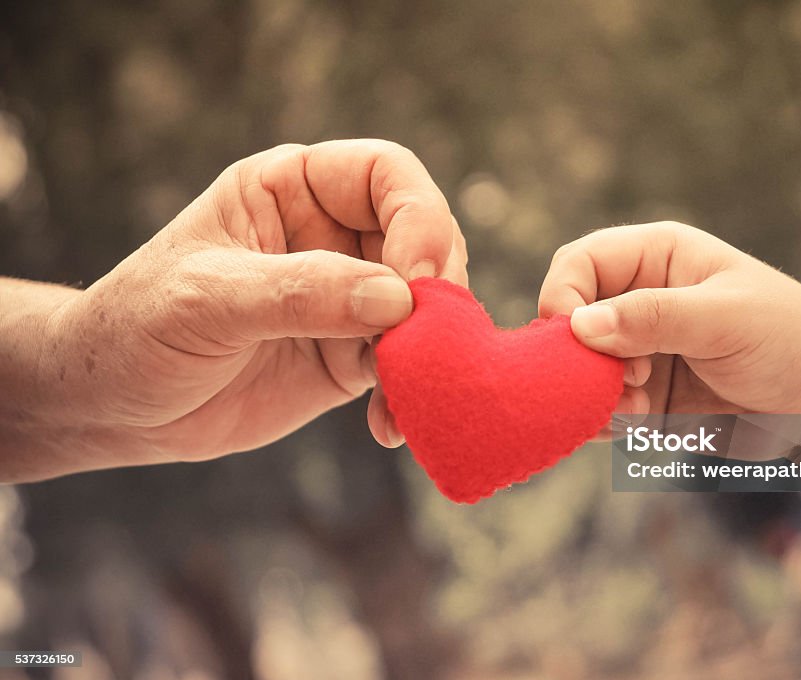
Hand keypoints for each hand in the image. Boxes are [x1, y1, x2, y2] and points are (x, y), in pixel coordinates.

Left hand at [27, 140, 465, 476]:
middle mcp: (332, 237)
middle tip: (425, 343)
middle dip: (436, 292)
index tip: (416, 278)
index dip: (420, 216)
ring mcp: (347, 300)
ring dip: (430, 353)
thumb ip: (300, 292)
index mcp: (294, 190)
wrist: (114, 405)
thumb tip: (399, 298)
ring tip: (407, 397)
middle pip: (424, 242)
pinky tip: (389, 428)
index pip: (387, 175)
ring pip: (425, 311)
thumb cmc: (139, 327)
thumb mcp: (208, 300)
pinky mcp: (351, 357)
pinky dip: (411, 396)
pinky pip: (406, 368)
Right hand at [540, 221, 800, 422]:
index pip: (580, 264)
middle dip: (580, 355)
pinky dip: (606, 421)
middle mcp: (639, 301)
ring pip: (580, 371)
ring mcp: (640, 352)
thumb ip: (653, 317)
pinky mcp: (646, 397)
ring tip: (639, 407)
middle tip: (623, 381)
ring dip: (595, 394)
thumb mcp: (725, 320)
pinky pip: (601, 409)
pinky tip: (639, 425)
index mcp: (656, 258)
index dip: (564, 297)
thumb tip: (578, 325)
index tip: (572, 338)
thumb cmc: (793, 342)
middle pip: (569, 320)